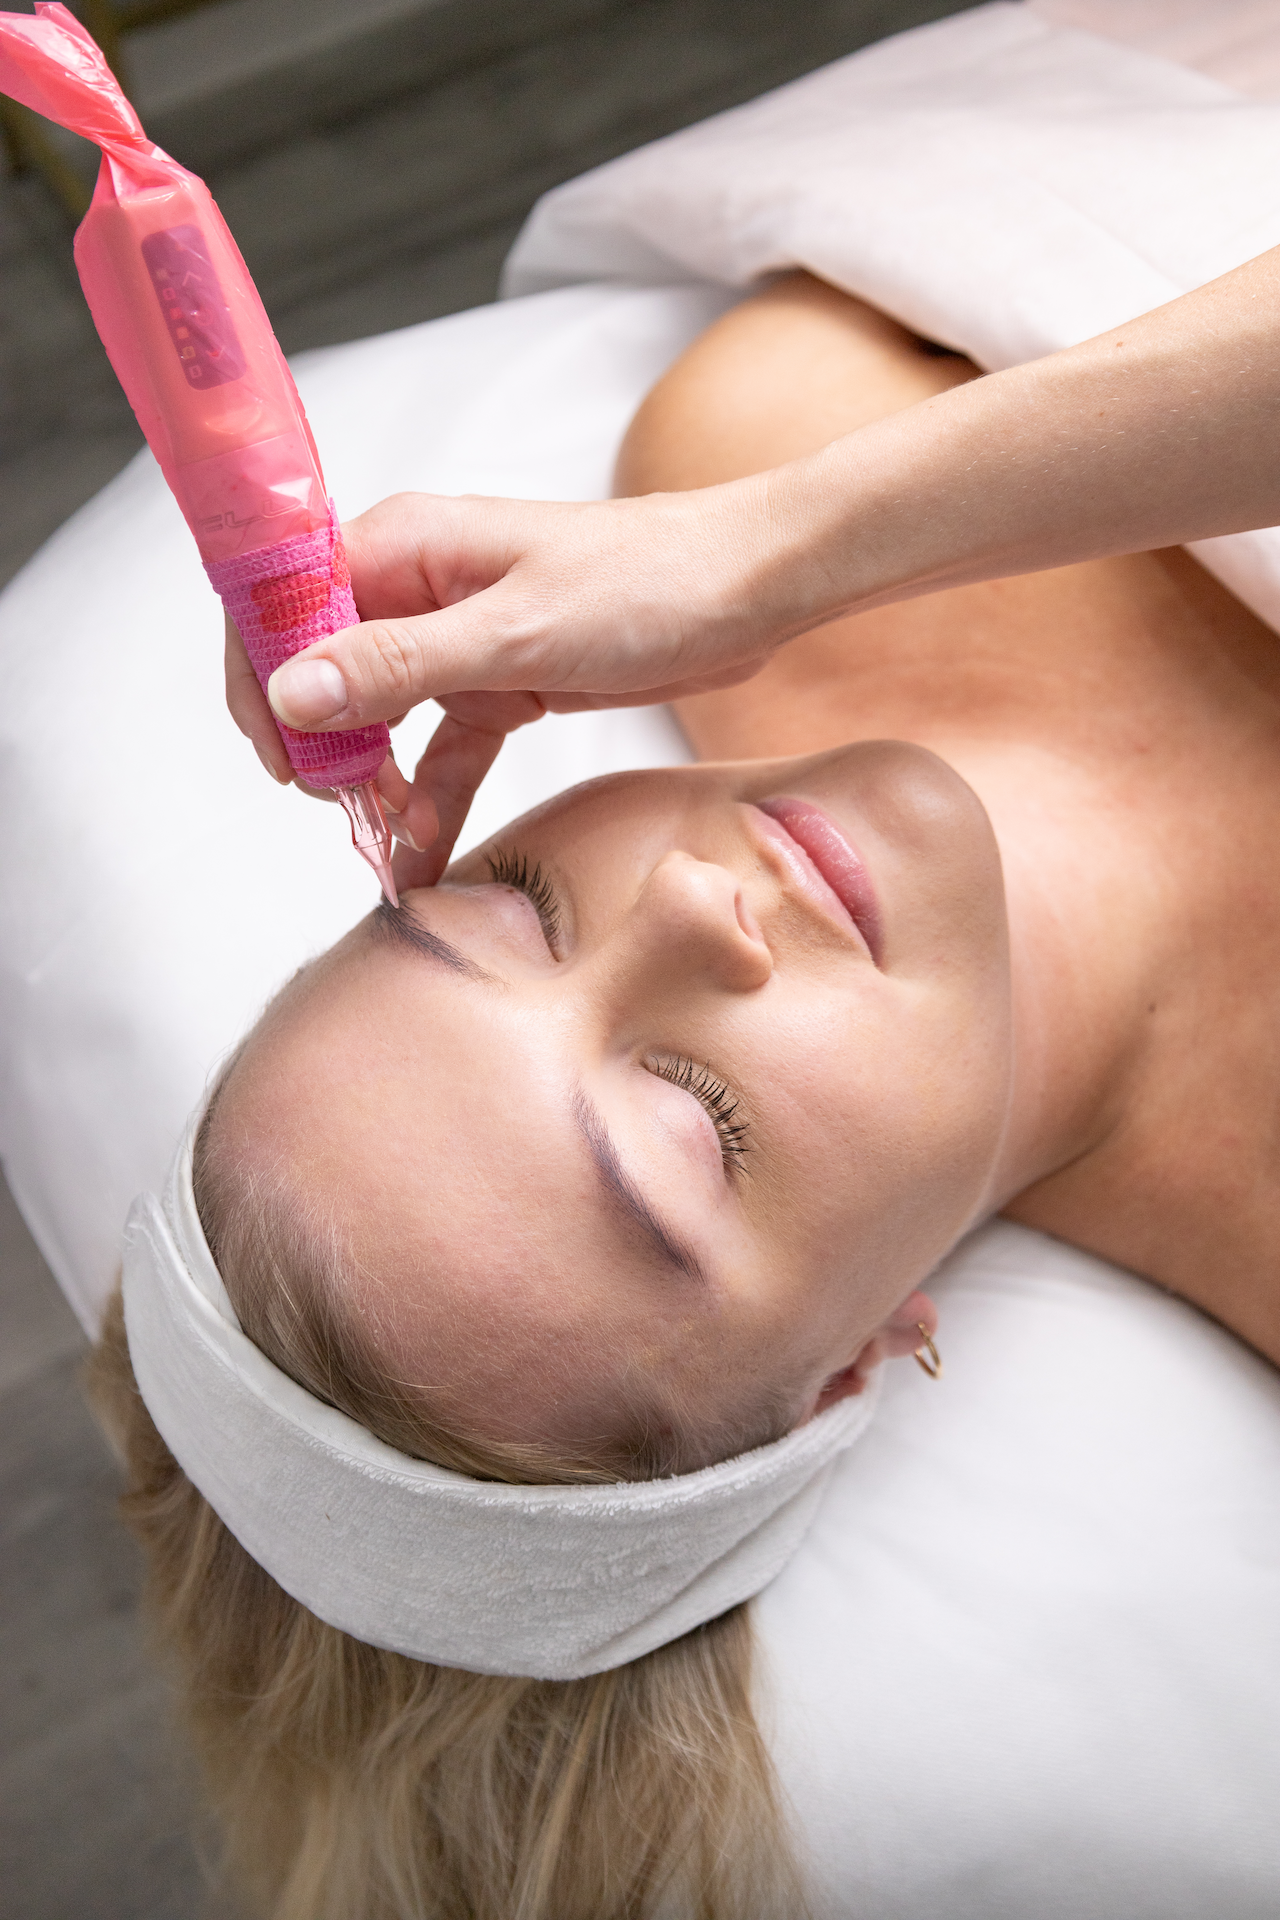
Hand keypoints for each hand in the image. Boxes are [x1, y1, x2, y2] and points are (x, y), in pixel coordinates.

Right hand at [225, 484, 795, 874]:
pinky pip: (441, 750)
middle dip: (315, 744)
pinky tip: (421, 850)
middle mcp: (417, 586)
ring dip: (371, 781)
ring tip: (379, 840)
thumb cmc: (649, 582)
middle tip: (336, 810)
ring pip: (377, 719)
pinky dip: (429, 797)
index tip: (281, 756)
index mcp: (403, 545)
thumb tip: (292, 690)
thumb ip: (399, 665)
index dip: (263, 680)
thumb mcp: (514, 635)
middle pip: (321, 669)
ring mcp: (456, 639)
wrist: (750, 591)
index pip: (283, 604)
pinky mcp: (499, 683)